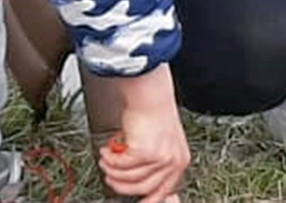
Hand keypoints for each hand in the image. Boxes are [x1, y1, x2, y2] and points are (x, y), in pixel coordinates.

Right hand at [97, 65, 189, 202]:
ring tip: (105, 161)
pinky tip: (106, 151)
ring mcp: (161, 158)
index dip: (149, 199)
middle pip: (145, 188)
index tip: (138, 202)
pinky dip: (111, 160)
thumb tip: (137, 177)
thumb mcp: (160, 141)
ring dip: (113, 171)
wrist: (151, 93)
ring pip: (130, 178)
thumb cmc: (153, 112)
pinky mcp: (146, 151)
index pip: (164, 190)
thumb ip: (153, 162)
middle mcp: (173, 161)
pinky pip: (122, 165)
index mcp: (179, 161)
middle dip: (122, 186)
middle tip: (110, 177)